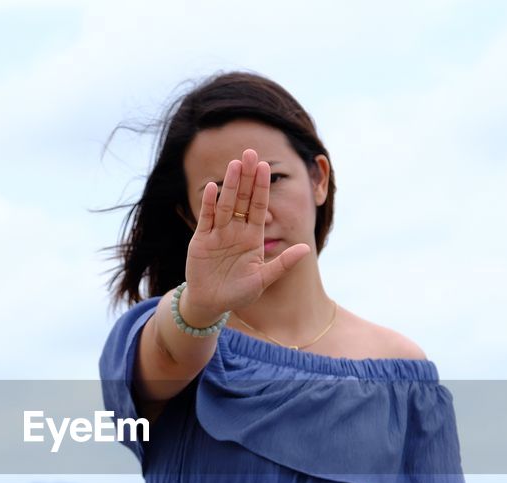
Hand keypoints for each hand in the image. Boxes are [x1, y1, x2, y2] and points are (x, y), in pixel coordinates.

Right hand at [182, 148, 312, 319]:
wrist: (212, 304)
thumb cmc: (239, 293)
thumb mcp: (263, 279)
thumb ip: (283, 264)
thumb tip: (305, 249)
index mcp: (253, 237)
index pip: (259, 206)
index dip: (262, 187)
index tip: (266, 167)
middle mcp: (236, 231)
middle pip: (242, 199)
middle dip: (246, 177)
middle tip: (250, 153)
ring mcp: (218, 233)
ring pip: (225, 204)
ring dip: (230, 185)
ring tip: (235, 164)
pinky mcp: (201, 240)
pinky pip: (206, 218)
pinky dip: (209, 204)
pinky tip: (212, 188)